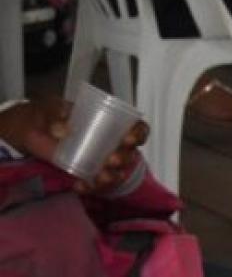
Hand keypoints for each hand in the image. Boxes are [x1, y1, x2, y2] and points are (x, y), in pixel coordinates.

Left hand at [0, 97, 148, 192]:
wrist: (28, 132)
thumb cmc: (47, 115)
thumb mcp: (50, 108)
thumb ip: (56, 115)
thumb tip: (63, 131)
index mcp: (110, 122)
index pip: (137, 128)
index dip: (138, 134)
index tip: (129, 139)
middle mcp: (110, 143)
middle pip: (130, 153)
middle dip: (124, 158)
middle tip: (112, 160)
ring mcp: (99, 160)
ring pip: (117, 172)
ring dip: (112, 176)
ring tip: (99, 178)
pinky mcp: (86, 174)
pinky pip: (96, 185)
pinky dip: (90, 187)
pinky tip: (79, 185)